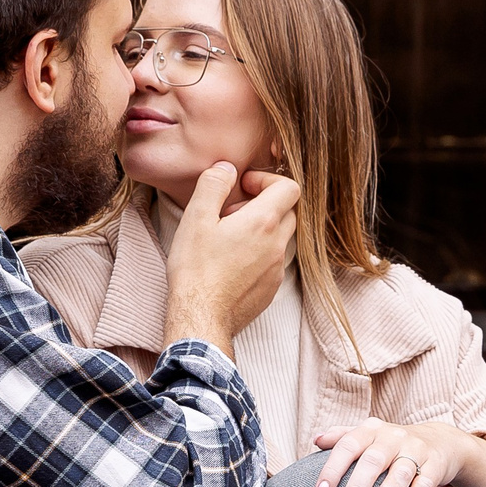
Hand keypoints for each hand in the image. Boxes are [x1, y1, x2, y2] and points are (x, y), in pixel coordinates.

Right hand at [163, 161, 298, 354]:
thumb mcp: (196, 218)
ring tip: (230, 237)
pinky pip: (274, 261)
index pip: (290, 187)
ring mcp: (277, 269)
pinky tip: (233, 261)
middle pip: (288, 211)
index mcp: (263, 223)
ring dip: (262, 229)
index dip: (267, 180)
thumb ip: (213, 185)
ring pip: (281, 237)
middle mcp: (278, 245)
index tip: (244, 187)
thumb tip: (226, 168)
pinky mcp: (272, 288)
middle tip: (233, 212)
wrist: (201, 318)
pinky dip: (260, 252)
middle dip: (264, 204)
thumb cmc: (196, 269)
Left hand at [311, 420, 485, 486]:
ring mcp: (416, 450)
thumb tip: (316, 440)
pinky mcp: (435, 466)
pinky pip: (423, 486)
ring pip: (399, 476)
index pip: (348, 446)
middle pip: (372, 462)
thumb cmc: (392, 444)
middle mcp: (393, 437)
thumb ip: (342, 436)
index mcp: (371, 429)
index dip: (333, 470)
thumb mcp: (369, 435)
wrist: (440, 441)